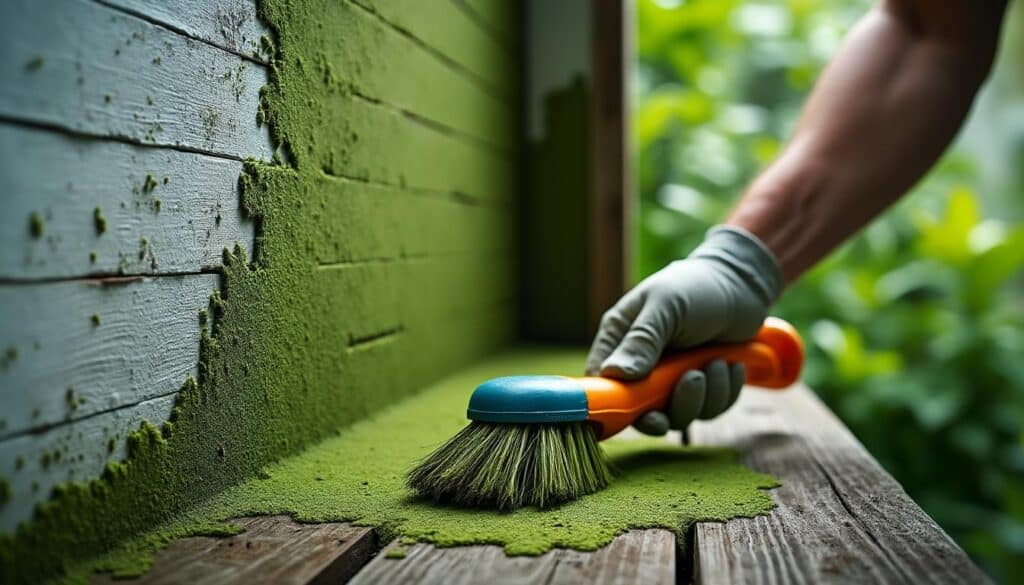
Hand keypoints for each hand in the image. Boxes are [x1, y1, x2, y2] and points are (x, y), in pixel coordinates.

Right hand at [585, 226, 782, 432]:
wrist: (742, 285)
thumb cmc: (696, 287)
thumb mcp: (666, 306)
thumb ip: (641, 340)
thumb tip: (616, 374)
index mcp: (620, 340)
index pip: (603, 383)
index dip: (618, 404)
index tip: (644, 411)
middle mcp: (640, 365)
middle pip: (642, 412)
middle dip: (673, 406)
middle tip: (693, 381)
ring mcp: (670, 380)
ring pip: (679, 415)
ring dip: (705, 396)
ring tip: (717, 362)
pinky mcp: (700, 388)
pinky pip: (708, 410)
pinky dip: (724, 392)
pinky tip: (730, 364)